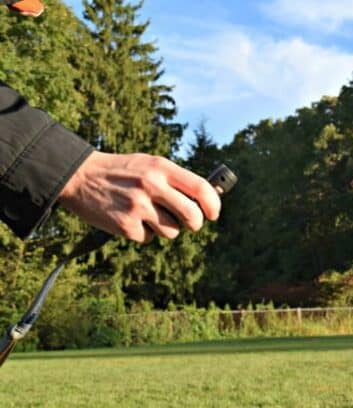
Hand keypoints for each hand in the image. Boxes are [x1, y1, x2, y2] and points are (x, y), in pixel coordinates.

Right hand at [58, 151, 220, 242]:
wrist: (79, 176)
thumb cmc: (123, 172)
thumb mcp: (150, 165)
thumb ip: (176, 180)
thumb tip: (207, 202)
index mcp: (161, 167)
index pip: (201, 188)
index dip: (213, 205)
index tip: (213, 214)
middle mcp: (151, 185)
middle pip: (192, 216)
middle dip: (195, 224)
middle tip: (189, 223)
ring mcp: (138, 206)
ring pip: (172, 232)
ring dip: (165, 229)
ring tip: (148, 215)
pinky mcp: (125, 225)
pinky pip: (149, 238)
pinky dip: (143, 233)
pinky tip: (130, 218)